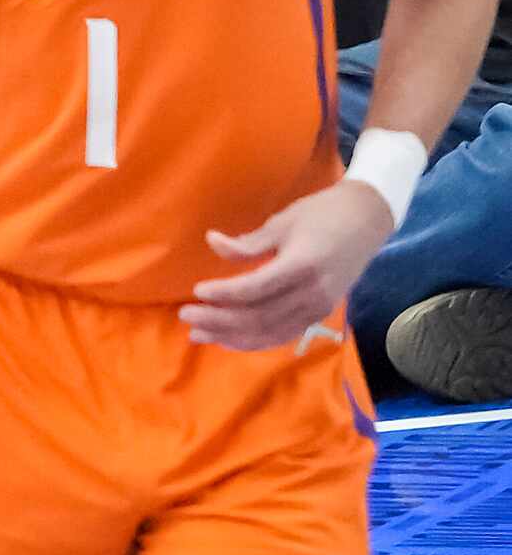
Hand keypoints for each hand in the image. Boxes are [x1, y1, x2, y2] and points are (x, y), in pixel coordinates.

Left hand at [182, 181, 393, 350]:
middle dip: (219, 320)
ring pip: (269, 332)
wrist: (368, 220)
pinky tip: (228, 338)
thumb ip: (248, 243)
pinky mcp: (320, 314)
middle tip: (186, 315)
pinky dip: (254, 340)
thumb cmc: (322, 214)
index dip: (224, 294)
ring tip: (198, 334)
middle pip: (259, 316)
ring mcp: (319, 307)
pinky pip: (283, 334)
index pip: (255, 289)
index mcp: (303, 266)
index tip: (197, 291)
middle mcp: (313, 293)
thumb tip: (212, 242)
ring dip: (231, 336)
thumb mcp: (282, 223)